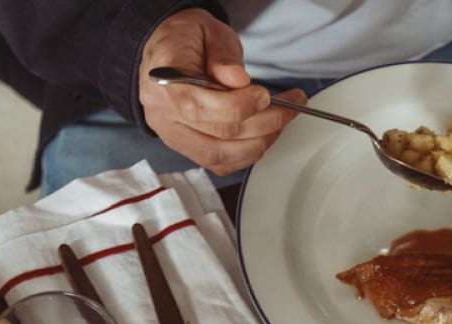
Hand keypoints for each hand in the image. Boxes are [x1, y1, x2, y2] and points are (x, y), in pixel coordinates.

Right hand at [137, 8, 301, 174]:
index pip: (199, 106)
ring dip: (259, 142)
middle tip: (289, 107)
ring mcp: (173, 135)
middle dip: (263, 123)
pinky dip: (246, 155)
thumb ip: (223, 54)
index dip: (240, 106)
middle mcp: (163, 113)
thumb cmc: (187, 39)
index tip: (265, 95)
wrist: (168, 51)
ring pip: (220, 156)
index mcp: (162, 80)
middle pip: (217, 134)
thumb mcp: (207, 31)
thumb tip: (239, 80)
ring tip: (281, 121)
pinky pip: (219, 164)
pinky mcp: (187, 148)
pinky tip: (263, 136)